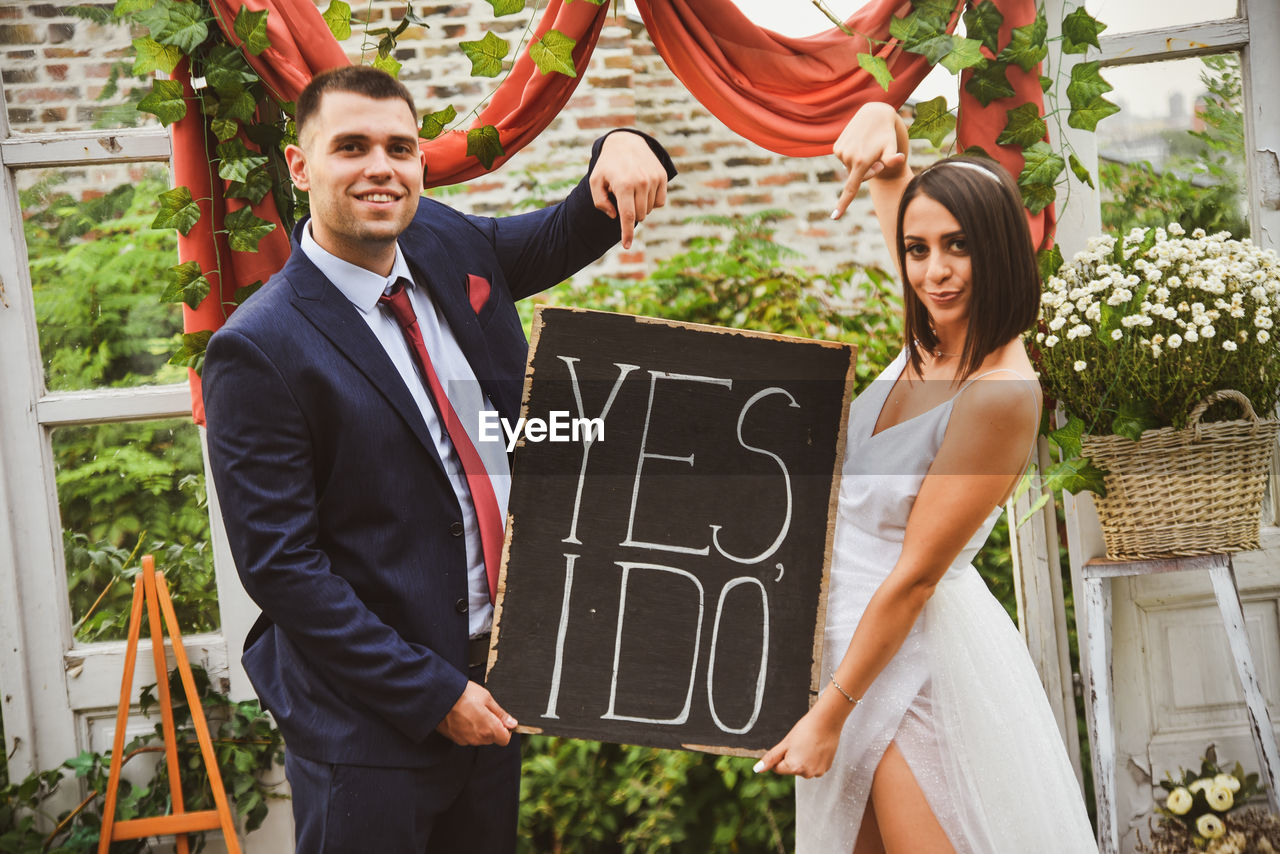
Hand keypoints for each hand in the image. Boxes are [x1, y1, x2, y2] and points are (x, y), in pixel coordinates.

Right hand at [436, 681, 517, 745]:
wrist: (439, 696)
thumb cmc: (463, 694)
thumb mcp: (487, 698)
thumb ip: (501, 714)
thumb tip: (512, 723)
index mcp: (489, 729)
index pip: (505, 739)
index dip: (505, 729)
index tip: (500, 719)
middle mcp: (478, 738)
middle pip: (492, 738)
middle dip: (491, 727)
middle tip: (483, 711)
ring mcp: (465, 740)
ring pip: (479, 738)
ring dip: (479, 729)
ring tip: (471, 712)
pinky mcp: (455, 739)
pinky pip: (467, 737)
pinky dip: (467, 730)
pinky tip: (462, 717)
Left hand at [590, 131, 668, 249]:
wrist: (626, 142)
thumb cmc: (608, 165)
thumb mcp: (595, 181)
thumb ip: (600, 202)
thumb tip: (615, 216)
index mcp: (623, 185)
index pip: (627, 216)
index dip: (627, 234)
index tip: (627, 246)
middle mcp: (641, 182)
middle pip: (640, 215)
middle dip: (631, 213)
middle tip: (623, 199)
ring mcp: (654, 179)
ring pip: (650, 209)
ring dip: (641, 206)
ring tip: (632, 190)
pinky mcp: (662, 176)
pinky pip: (660, 201)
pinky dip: (652, 201)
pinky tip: (644, 190)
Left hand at [753, 702, 843, 778]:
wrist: (827, 721)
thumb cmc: (805, 729)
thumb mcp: (785, 743)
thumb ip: (771, 758)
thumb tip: (757, 769)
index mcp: (794, 768)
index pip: (778, 769)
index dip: (780, 756)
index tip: (788, 745)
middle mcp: (807, 774)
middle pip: (791, 769)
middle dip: (791, 758)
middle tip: (799, 743)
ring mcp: (818, 772)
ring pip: (803, 768)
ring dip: (803, 759)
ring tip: (808, 744)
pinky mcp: (826, 768)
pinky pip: (814, 766)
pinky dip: (813, 758)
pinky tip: (816, 747)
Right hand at [831, 102, 907, 219]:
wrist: (874, 113)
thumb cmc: (887, 133)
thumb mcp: (893, 146)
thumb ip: (894, 157)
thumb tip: (898, 160)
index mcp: (860, 162)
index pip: (850, 188)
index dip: (843, 204)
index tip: (834, 217)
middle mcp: (847, 157)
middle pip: (856, 177)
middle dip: (867, 172)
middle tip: (878, 157)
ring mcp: (839, 152)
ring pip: (850, 168)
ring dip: (859, 162)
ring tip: (868, 145)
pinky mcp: (836, 147)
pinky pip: (845, 159)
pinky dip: (853, 155)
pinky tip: (860, 142)